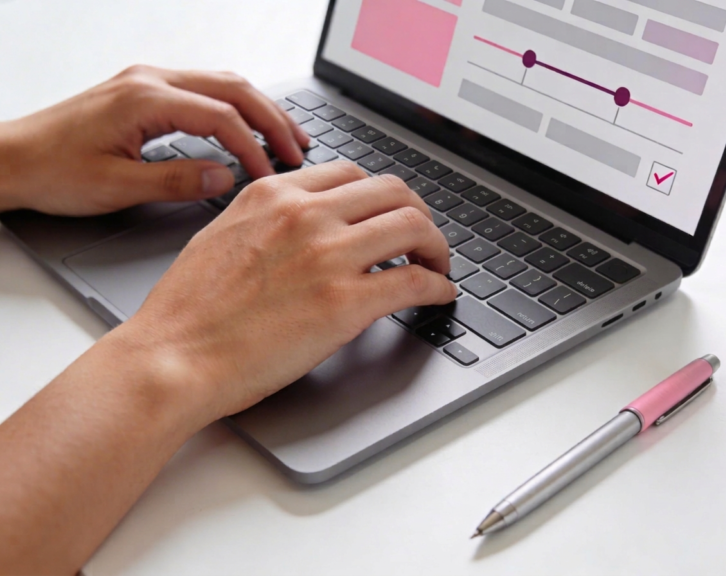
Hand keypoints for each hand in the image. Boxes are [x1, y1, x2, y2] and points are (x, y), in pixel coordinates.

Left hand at [0, 65, 308, 215]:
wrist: (10, 158)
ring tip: (286, 136)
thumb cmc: (53, 171)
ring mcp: (147, 81)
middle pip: (232, 88)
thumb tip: (226, 177)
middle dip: (272, 118)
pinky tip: (247, 127)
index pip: (222, 117)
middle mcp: (150, 80)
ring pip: (221, 83)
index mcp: (145, 98)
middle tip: (300, 148)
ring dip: (257, 108)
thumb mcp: (117, 186)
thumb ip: (177, 180)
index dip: (255, 148)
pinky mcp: (144, 92)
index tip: (272, 176)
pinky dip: (234, 108)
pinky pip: (203, 91)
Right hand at [115, 162, 455, 420]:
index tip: (386, 214)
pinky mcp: (346, 303)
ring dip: (436, 246)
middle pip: (393, 191)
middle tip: (423, 239)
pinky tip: (439, 295)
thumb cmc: (187, 311)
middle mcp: (306, 216)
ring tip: (437, 266)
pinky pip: (415, 282)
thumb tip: (302, 229)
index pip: (351, 174)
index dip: (379, 196)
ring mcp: (328, 256)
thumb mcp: (222, 238)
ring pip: (414, 226)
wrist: (172, 357)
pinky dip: (438, 286)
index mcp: (274, 196)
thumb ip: (267, 222)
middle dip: (417, 214)